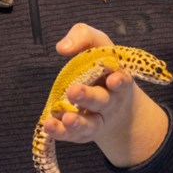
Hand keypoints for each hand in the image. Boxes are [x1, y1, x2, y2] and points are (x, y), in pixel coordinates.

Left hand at [43, 23, 168, 167]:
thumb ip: (83, 37)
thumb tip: (62, 47)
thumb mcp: (97, 44)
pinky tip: (50, 125)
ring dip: (78, 122)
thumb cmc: (102, 67)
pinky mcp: (83, 132)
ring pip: (90, 124)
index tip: (113, 79)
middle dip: (89, 96)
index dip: (119, 80)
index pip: (122, 80)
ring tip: (66, 118)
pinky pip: (73, 135)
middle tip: (74, 91)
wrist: (114, 103)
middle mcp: (110, 101)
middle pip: (102, 101)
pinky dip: (61, 132)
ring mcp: (97, 119)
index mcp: (118, 78)